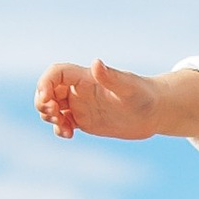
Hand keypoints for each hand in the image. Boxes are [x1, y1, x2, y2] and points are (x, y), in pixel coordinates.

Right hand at [35, 58, 198, 143]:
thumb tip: (95, 63)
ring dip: (49, 117)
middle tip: (54, 115)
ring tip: (64, 128)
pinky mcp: (85, 120)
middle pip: (49, 90)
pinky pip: (63, 123)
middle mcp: (80, 90)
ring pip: (53, 108)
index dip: (45, 83)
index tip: (47, 100)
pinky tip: (69, 135)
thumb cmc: (145, 95)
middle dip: (43, 102)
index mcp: (87, 77)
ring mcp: (81, 105)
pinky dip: (59, 129)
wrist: (155, 111)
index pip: (56, 74)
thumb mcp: (129, 87)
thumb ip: (111, 77)